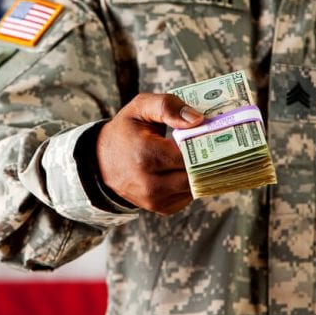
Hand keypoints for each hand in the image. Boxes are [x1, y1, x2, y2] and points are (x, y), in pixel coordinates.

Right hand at [96, 93, 203, 214]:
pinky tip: (186, 168)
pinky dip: (191, 182)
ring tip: (202, 154)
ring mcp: (155, 199)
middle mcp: (149, 182)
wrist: (101, 161)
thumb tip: (197, 119)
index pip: (188, 155)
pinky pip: (188, 196)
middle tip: (214, 144)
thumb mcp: (141, 107)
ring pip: (195, 186)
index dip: (204, 143)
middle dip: (208, 159)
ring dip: (201, 171)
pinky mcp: (160, 207)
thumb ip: (168, 106)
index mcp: (145, 154)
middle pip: (195, 173)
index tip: (212, 133)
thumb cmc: (125, 131)